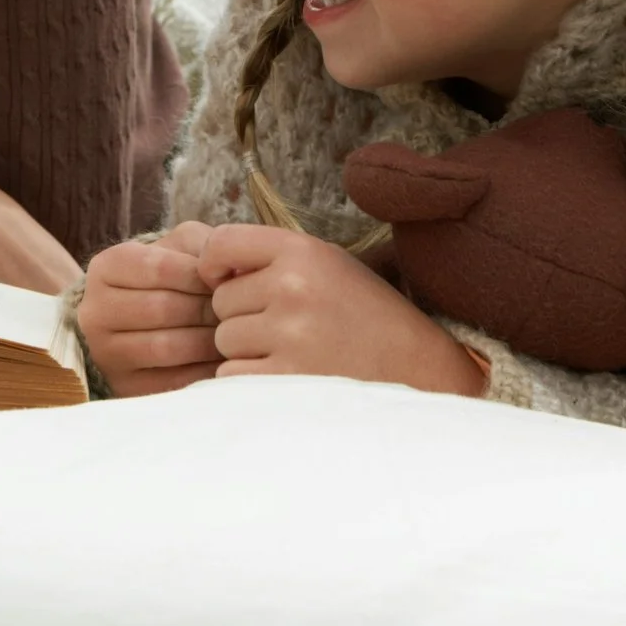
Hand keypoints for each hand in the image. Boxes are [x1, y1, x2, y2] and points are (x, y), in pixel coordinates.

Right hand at [78, 221, 219, 396]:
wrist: (147, 323)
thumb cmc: (175, 278)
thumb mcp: (183, 249)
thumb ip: (206, 248)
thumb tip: (233, 272)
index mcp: (107, 267)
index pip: (158, 267)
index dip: (200, 274)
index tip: (227, 281)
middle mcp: (95, 310)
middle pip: (162, 308)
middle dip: (208, 309)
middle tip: (240, 311)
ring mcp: (105, 353)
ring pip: (166, 346)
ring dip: (209, 341)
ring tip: (235, 334)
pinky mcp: (125, 386)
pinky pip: (171, 382)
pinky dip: (204, 372)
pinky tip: (224, 361)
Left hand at [198, 224, 485, 395]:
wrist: (422, 372)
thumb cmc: (368, 318)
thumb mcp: (330, 267)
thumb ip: (273, 258)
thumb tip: (203, 265)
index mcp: (303, 251)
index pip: (222, 242)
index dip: (214, 265)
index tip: (224, 281)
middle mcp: (292, 287)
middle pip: (220, 301)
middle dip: (241, 317)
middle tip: (287, 330)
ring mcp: (289, 336)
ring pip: (224, 341)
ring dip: (247, 353)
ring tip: (294, 356)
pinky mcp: (284, 382)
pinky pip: (231, 377)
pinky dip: (251, 383)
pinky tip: (288, 381)